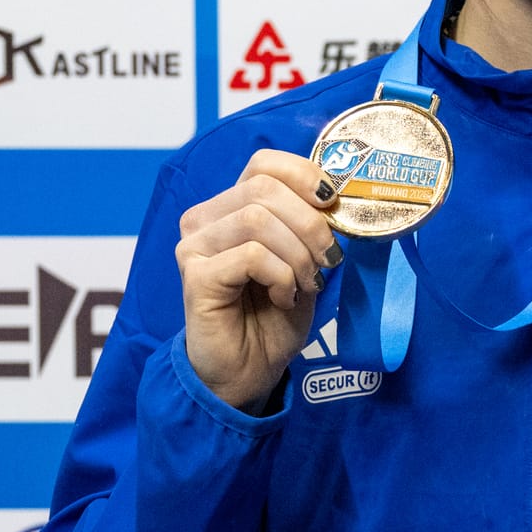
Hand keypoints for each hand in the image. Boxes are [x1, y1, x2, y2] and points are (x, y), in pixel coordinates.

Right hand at [175, 150, 341, 413]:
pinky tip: (284, 297)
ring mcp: (194, 246)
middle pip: (265, 189)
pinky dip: (282, 276)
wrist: (250, 368)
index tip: (331, 203)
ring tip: (305, 283)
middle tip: (327, 260)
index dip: (304, 175)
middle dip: (310, 224)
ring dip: (298, 254)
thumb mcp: (303, 258)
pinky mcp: (196, 276)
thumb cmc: (275, 313)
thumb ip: (310, 222)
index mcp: (229, 207)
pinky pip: (252, 256)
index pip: (263, 163)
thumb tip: (337, 194)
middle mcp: (204, 219)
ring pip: (258, 220)